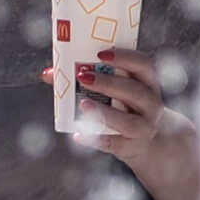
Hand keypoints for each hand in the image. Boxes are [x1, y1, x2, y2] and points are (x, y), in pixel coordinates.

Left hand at [42, 47, 199, 199]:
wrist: (151, 142)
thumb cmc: (126, 107)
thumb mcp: (117, 91)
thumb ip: (87, 79)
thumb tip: (48, 74)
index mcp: (148, 83)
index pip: (144, 64)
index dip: (125, 57)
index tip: (102, 52)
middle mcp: (151, 104)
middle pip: (135, 91)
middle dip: (109, 83)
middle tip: (83, 77)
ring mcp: (143, 127)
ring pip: (128, 121)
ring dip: (104, 112)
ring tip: (82, 104)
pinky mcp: (132, 147)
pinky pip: (114, 144)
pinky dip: (96, 139)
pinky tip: (78, 134)